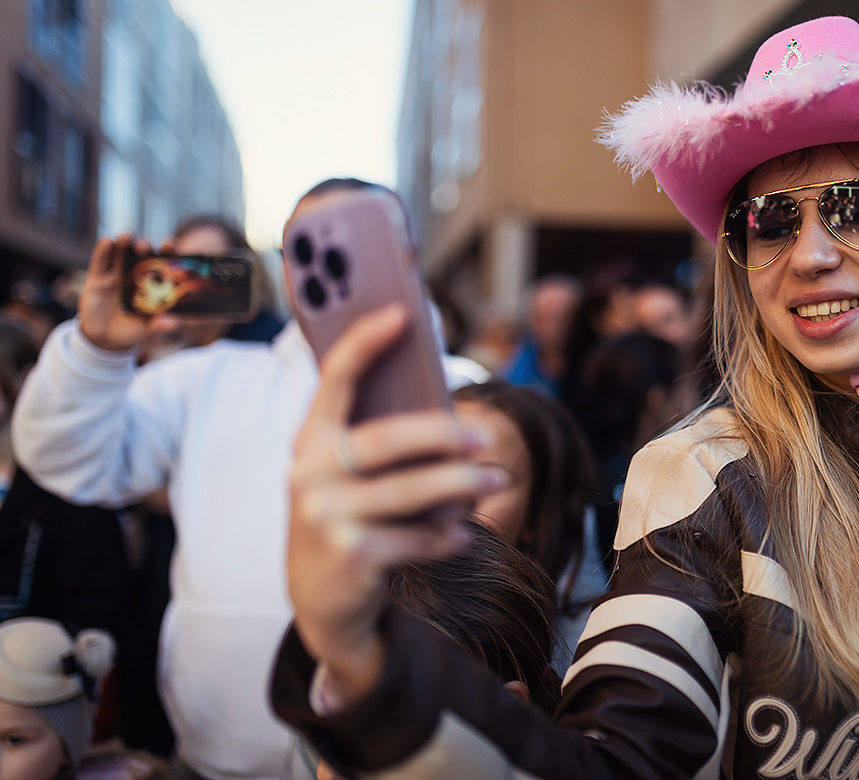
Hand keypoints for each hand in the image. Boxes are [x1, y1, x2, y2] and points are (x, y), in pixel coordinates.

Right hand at [78, 234, 172, 351]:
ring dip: (125, 242)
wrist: (104, 338)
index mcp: (152, 283)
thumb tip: (173, 324)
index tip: (170, 244)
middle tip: (146, 247)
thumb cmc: (132, 330)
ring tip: (127, 237)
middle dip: (144, 246)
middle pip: (141, 254)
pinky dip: (103, 250)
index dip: (166, 252)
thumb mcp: (146, 329)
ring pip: (121, 252)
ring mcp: (116, 273)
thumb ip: (159, 326)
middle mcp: (135, 274)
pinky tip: (107, 241)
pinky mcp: (97, 276)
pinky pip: (100, 260)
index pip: (162, 264)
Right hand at [287, 303, 501, 700]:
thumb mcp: (345, 475)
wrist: (319, 599)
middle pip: (386, 439)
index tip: (401, 314)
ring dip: (461, 486)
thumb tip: (447, 412)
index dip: (365, 344)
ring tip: (494, 479)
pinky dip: (446, 535)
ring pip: (410, 491)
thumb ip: (376, 441)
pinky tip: (461, 534)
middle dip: (444, 434)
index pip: (334, 380)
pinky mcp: (350, 556)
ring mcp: (326, 517)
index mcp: (310, 440)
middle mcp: (309, 474)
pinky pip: (415, 537)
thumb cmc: (346, 517)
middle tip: (485, 435)